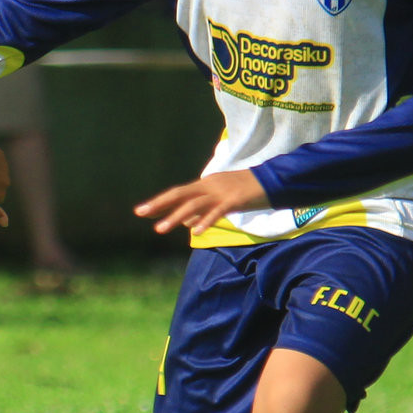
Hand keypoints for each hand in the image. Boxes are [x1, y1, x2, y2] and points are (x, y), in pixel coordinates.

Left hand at [134, 170, 267, 235]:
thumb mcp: (221, 199)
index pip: (178, 193)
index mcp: (206, 184)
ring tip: (159, 229)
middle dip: (159, 204)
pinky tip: (194, 232)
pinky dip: (205, 221)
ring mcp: (222, 192)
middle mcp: (210, 186)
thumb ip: (203, 209)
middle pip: (180, 194)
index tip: (142, 211)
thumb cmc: (247, 191)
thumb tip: (186, 222)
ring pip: (193, 205)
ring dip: (175, 217)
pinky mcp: (235, 200)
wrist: (273, 180)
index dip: (161, 202)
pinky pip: (217, 212)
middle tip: (140, 213)